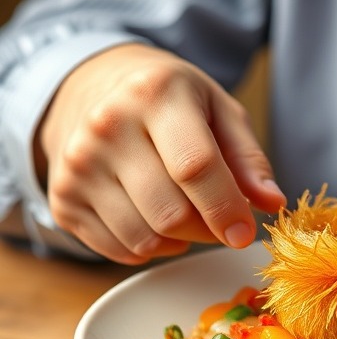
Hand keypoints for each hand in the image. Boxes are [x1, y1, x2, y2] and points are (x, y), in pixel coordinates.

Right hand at [36, 43, 285, 263]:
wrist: (91, 88)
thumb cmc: (168, 101)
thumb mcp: (219, 110)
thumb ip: (249, 158)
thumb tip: (272, 203)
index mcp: (154, 95)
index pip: (194, 166)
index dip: (225, 208)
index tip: (245, 233)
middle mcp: (106, 128)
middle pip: (171, 213)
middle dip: (208, 229)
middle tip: (221, 220)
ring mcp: (76, 166)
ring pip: (145, 239)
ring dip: (180, 241)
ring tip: (187, 212)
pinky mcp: (62, 199)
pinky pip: (120, 250)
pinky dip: (151, 247)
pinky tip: (156, 218)